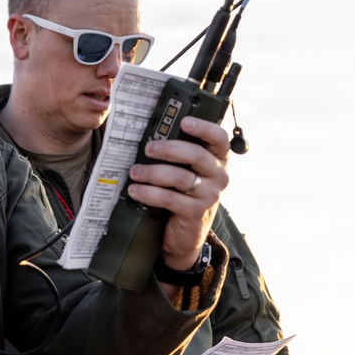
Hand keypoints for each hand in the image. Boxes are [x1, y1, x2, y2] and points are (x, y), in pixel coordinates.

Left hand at [126, 116, 229, 275]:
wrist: (188, 232)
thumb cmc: (185, 192)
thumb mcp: (189, 171)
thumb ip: (181, 153)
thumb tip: (153, 135)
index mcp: (219, 159)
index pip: (219, 138)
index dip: (204, 128)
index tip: (184, 122)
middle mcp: (219, 176)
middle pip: (197, 155)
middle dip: (169, 149)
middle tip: (148, 148)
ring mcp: (210, 195)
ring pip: (180, 177)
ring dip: (152, 172)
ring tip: (135, 171)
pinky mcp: (196, 212)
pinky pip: (170, 198)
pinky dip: (149, 193)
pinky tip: (135, 190)